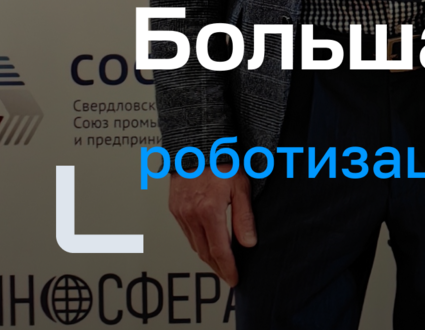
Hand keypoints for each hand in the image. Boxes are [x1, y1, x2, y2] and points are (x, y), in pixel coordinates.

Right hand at [168, 170, 255, 284]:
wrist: (197, 144)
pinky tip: (208, 244)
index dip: (228, 268)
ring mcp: (180, 213)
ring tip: (222, 264)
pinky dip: (198, 243)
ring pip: (194, 245)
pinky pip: (187, 233)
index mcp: (208, 211)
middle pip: (204, 252)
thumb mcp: (241, 187)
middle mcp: (191, 215)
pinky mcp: (175, 209)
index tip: (235, 279)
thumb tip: (249, 243)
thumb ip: (244, 217)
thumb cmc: (222, 160)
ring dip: (207, 257)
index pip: (219, 250)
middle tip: (229, 276)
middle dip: (218, 267)